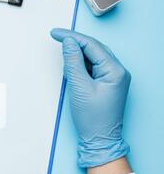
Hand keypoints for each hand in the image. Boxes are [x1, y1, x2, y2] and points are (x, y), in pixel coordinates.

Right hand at [51, 29, 130, 168]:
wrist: (100, 140)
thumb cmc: (93, 118)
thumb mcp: (79, 88)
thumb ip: (73, 63)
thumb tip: (68, 43)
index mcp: (115, 70)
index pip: (91, 46)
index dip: (72, 37)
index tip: (56, 33)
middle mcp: (117, 71)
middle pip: (93, 49)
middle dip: (75, 42)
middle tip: (57, 37)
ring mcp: (113, 78)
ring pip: (93, 58)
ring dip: (77, 54)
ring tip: (63, 53)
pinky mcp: (106, 84)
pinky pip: (92, 68)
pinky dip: (80, 65)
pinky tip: (71, 68)